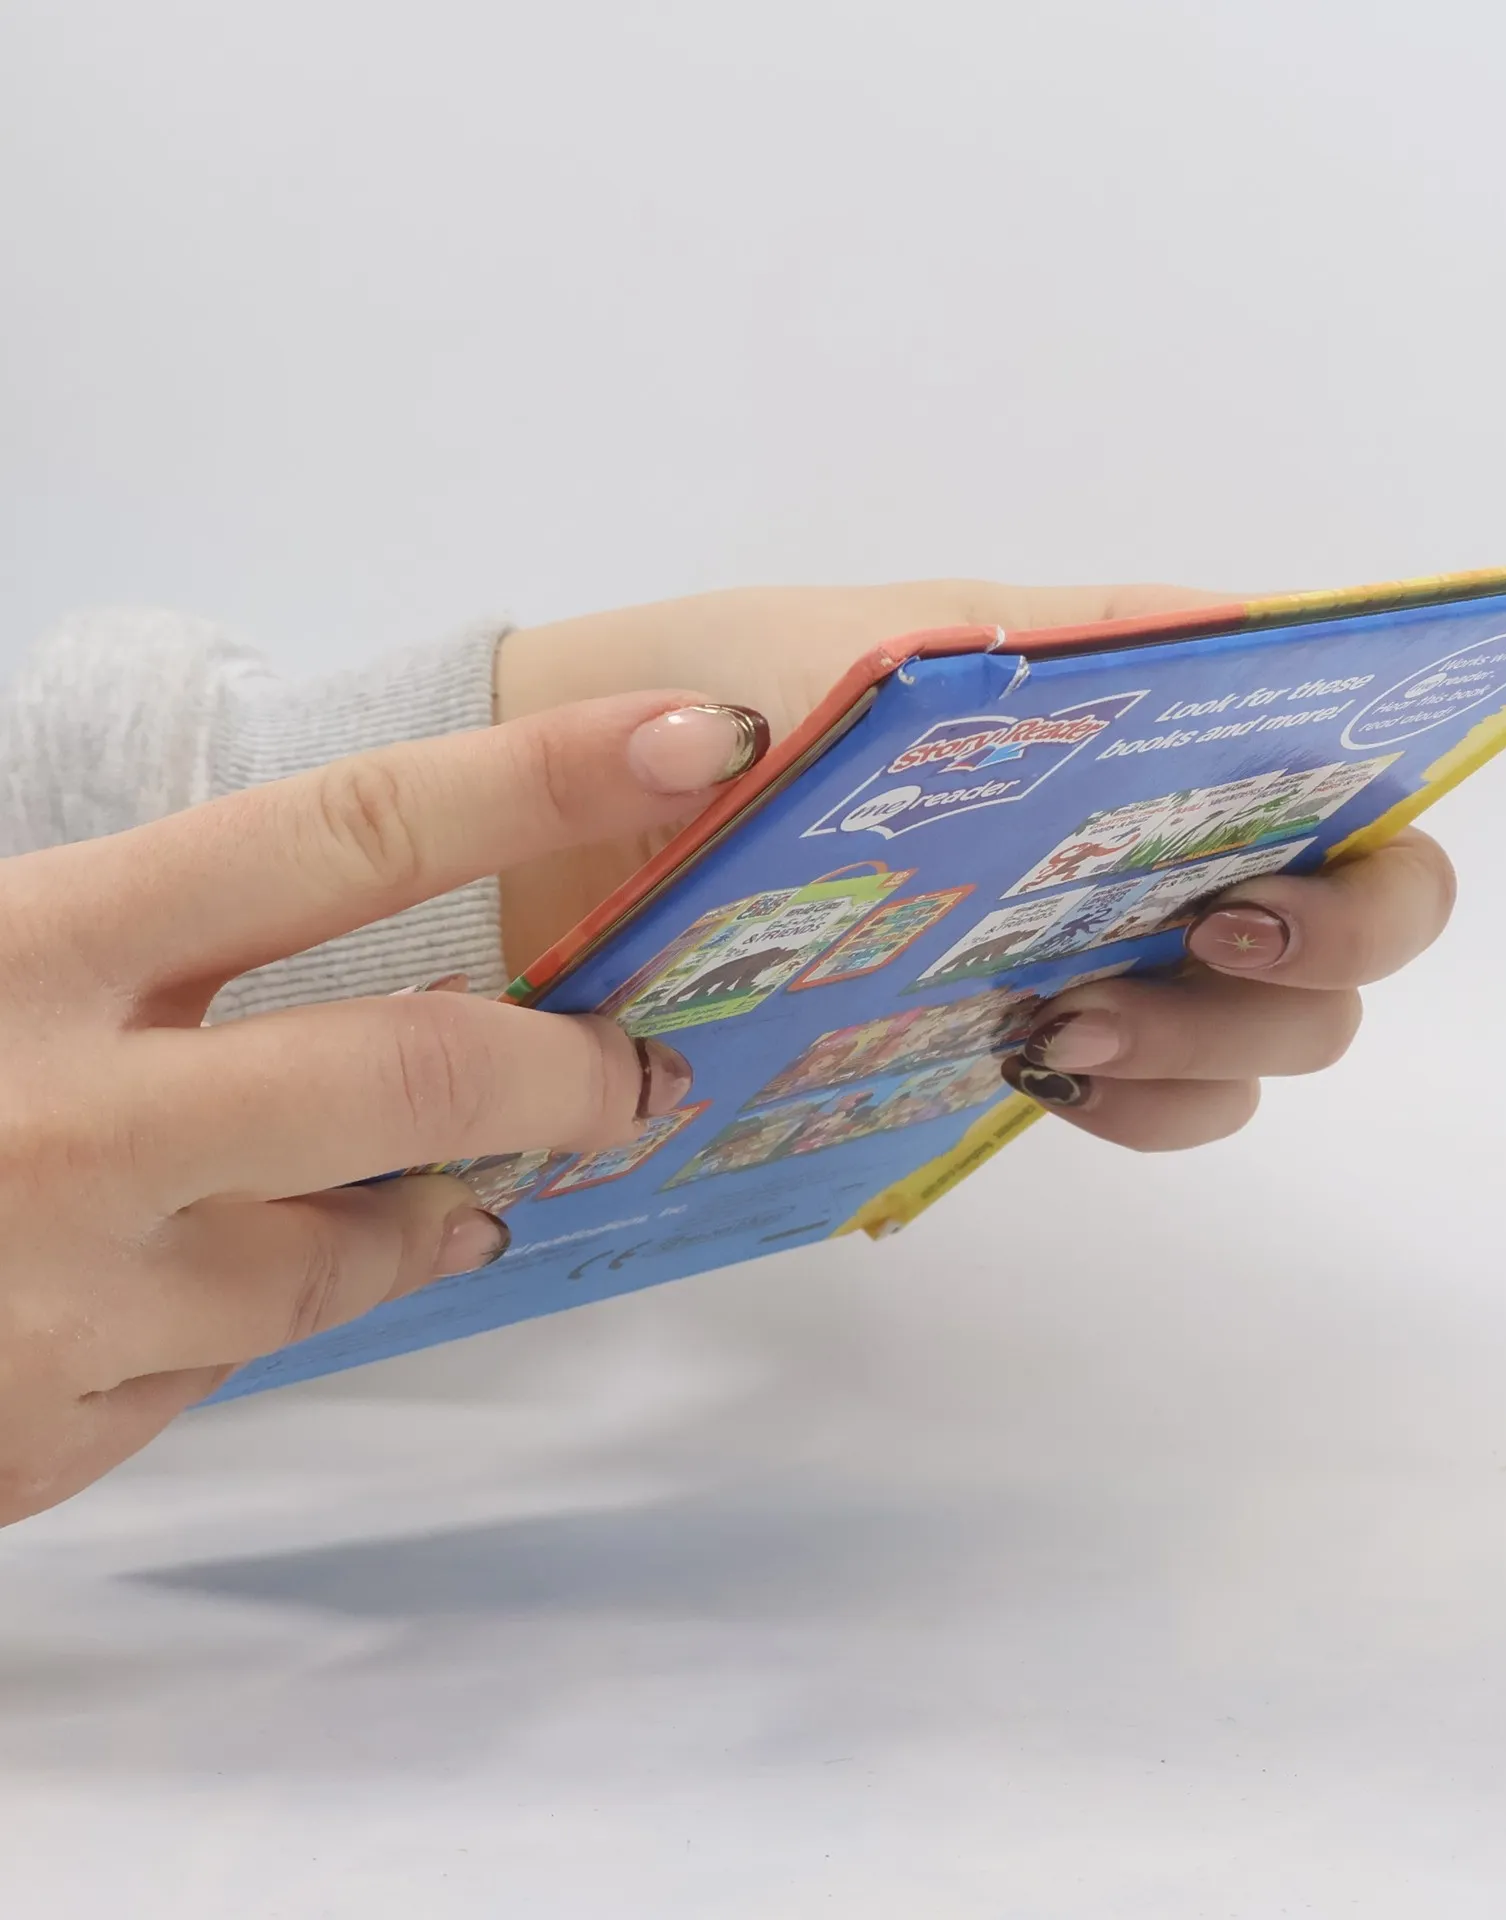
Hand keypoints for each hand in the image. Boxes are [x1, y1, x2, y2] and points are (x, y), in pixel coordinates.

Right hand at [0, 691, 768, 1525]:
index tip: (693, 747)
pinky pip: (229, 1365)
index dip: (542, 780)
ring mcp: (72, 1301)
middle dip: (568, 1075)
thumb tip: (348, 886)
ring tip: (427, 1195)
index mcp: (27, 948)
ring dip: (413, 1222)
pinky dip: (251, 1315)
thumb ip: (131, 934)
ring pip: (349, 1259)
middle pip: (416, 1076)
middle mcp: (65, 1121)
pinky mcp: (58, 1436)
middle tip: (641, 1074)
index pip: (350, 830)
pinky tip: (186, 1283)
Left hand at [497, 585, 1505, 1147]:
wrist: (582, 842)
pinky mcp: (1064, 1047)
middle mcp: (1174, 822)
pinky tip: (1044, 1071)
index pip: (1369, 681)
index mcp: (1156, 702)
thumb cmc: (723, 708)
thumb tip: (1226, 636)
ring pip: (1299, 1018)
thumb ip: (1064, 650)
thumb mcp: (885, 648)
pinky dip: (1156, 1101)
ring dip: (1226, 1029)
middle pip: (1379, 887)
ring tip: (1060, 1021)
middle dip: (1342, 918)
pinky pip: (1189, 1100)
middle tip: (1207, 922)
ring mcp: (1127, 944)